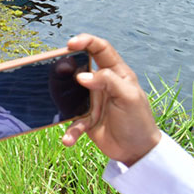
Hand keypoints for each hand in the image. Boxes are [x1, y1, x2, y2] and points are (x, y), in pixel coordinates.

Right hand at [61, 34, 160, 165]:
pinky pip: (72, 122)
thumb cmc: (138, 121)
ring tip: (55, 103)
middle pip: (80, 66)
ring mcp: (92, 101)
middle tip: (54, 66)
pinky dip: (69, 130)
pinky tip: (68, 139)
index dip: (86, 41)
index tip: (71, 43)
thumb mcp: (129, 97)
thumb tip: (81, 76)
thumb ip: (108, 81)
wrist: (137, 152)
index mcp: (117, 74)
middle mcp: (102, 84)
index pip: (101, 49)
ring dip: (61, 100)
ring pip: (70, 94)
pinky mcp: (85, 119)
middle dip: (66, 65)